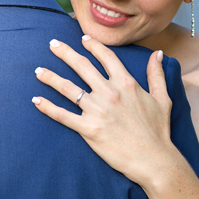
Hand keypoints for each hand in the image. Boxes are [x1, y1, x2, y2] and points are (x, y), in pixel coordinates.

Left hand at [32, 35, 173, 184]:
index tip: (82, 38)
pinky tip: (36, 100)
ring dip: (50, 77)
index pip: (106, 57)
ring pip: (68, 88)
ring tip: (38, 71)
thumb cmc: (158, 131)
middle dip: (64, 52)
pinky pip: (62, 115)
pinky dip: (47, 107)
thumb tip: (158, 53)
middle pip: (82, 66)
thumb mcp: (162, 98)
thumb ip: (157, 74)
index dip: (93, 45)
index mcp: (126, 83)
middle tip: (52, 44)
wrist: (154, 160)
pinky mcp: (88, 129)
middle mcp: (109, 92)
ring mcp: (97, 110)